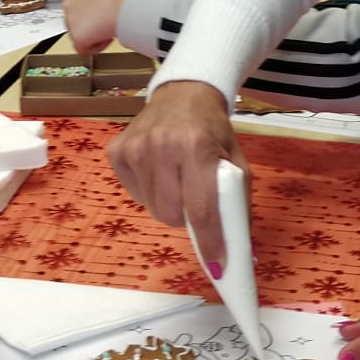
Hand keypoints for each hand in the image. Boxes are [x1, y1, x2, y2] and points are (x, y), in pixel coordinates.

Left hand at [64, 0, 140, 51]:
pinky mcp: (77, 37)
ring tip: (110, 29)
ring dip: (95, 37)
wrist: (124, 1)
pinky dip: (98, 47)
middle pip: (77, 24)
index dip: (93, 16)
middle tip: (107, 26)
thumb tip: (106, 9)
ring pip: (80, 37)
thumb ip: (101, 1)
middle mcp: (69, 4)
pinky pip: (85, 50)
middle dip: (91, 28)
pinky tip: (108, 36)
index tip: (103, 18)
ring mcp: (70, 21)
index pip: (79, 9)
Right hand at [107, 80, 244, 264]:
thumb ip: (238, 203)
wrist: (182, 94)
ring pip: (152, 209)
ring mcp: (135, 148)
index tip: (218, 265)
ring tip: (177, 181)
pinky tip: (159, 172)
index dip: (210, 241)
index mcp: (197, 146)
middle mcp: (162, 145)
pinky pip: (135, 195)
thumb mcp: (235, 160)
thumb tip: (243, 252)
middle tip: (195, 201)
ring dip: (168, 206)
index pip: (201, 208)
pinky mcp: (117, 151)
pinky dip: (150, 193)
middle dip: (187, 219)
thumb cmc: (213, 131)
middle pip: (172, 215)